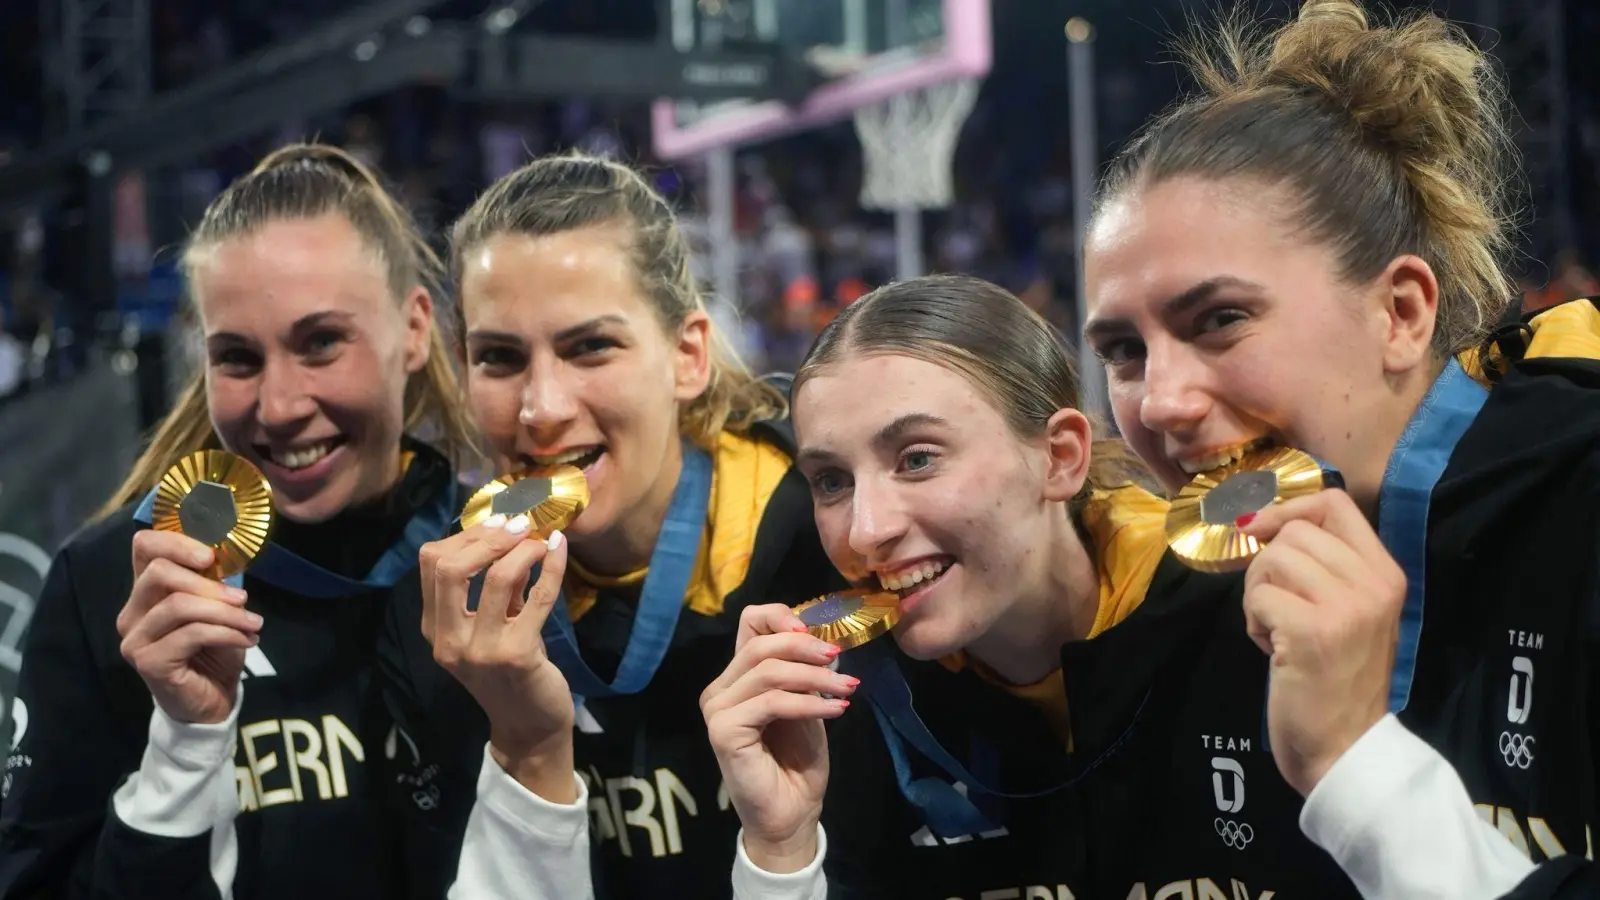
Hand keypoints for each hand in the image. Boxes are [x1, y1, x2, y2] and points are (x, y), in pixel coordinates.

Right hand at [118, 530, 262, 724]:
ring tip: (253, 623)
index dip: (176, 542)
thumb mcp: (217, 609)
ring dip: (225, 612)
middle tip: (242, 599)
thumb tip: (229, 554)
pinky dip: (226, 632)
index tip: (212, 555)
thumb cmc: (213, 651)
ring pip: (179, 605)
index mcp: (146, 592)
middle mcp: (132, 612)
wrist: (211, 701)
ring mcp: (135, 639)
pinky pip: (191, 634)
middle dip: (208, 583)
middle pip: (159, 572)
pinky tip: (246, 639)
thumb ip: (213, 582)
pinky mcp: (148, 662)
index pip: (144, 547)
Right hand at [419, 514, 574, 799]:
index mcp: (435, 629)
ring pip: (497, 577)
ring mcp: (481, 651)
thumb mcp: (489, 629)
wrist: (530, 727)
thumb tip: (508, 532)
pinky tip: (560, 551)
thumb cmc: (511, 673)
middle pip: (449, 566)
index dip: (464, 534)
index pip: (430, 563)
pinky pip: (538, 597)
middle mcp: (449, 641)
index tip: (497, 523)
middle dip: (488, 536)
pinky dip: (552, 566)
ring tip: (542, 541)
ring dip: (524, 549)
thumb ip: (490, 589)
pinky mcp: (518, 655)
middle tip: (519, 526)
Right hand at [700, 603, 855, 872]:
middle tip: (839, 660)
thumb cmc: (797, 762)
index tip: (816, 631)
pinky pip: (772, 703)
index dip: (780, 617)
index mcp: (736, 677)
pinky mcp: (723, 731)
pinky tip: (837, 710)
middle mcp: (719, 689)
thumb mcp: (806, 705)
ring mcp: (717, 710)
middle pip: (760, 645)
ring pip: (768, 673)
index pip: (748, 623)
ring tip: (847, 690)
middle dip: (806, 649)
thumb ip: (802, 673)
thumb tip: (820, 640)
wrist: (791, 813)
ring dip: (815, 678)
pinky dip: (810, 703)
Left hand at [1238, 489, 1405, 795]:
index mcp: (1386, 573)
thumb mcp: (1348, 612)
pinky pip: (1259, 596)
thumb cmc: (1338, 679)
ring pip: (1271, 560)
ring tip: (1278, 632)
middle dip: (1267, 567)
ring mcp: (1346, 607)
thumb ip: (1324, 566)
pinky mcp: (1312, 631)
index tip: (1262, 531)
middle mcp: (1373, 584)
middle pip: (1294, 532)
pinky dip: (1254, 622)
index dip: (1288, 509)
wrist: (1344, 748)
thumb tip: (1260, 519)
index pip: (1334, 503)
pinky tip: (1274, 651)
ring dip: (1258, 595)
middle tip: (1277, 609)